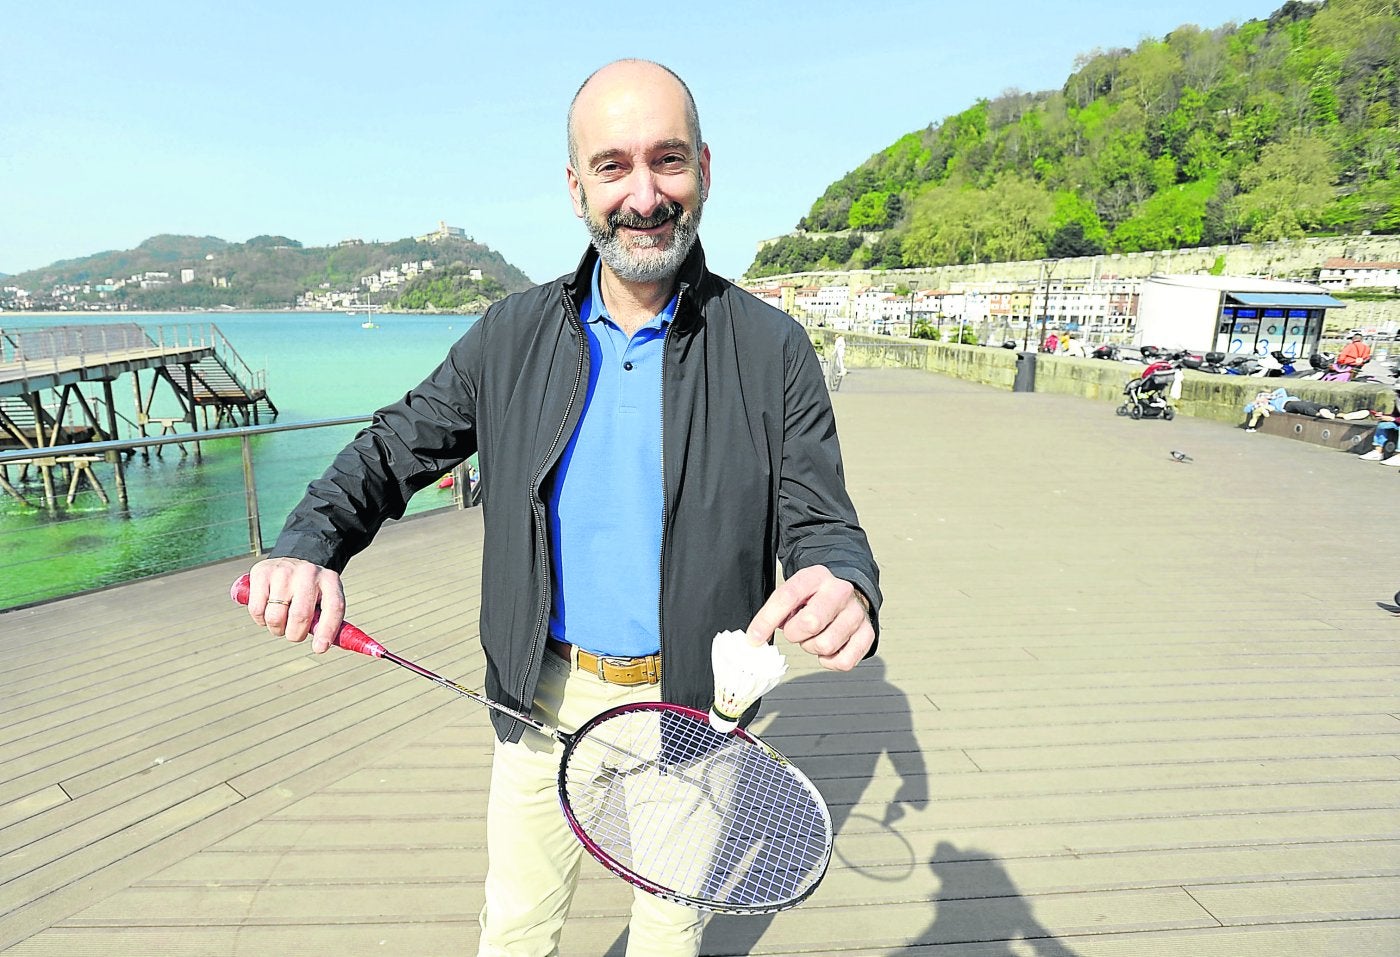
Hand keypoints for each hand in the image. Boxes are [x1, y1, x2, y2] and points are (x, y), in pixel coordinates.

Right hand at [247, 557, 344, 652]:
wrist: (291, 562)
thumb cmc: (310, 591)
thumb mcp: (325, 600)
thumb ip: (328, 622)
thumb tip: (322, 647)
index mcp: (330, 581)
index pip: (333, 607)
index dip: (327, 630)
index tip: (319, 648)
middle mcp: (308, 573)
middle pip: (300, 616)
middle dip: (295, 634)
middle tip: (294, 633)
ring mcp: (284, 572)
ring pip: (275, 617)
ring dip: (277, 629)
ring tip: (281, 620)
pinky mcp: (261, 572)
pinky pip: (257, 610)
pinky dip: (260, 620)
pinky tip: (267, 611)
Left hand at [746, 565, 873, 671]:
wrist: (848, 594)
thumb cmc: (814, 598)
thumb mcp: (793, 593)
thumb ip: (775, 611)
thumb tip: (756, 638)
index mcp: (816, 577)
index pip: (787, 596)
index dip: (767, 620)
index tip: (754, 638)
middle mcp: (840, 591)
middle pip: (811, 623)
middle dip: (796, 634)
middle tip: (796, 631)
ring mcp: (856, 613)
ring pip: (826, 645)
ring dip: (812, 647)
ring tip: (814, 636)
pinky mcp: (867, 633)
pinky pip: (844, 661)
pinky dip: (830, 661)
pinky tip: (828, 649)